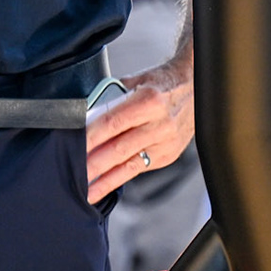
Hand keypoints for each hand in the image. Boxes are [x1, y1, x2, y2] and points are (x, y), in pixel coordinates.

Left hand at [84, 55, 193, 203]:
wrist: (195, 87)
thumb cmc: (162, 81)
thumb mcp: (136, 80)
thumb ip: (113, 98)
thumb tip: (88, 116)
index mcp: (149, 100)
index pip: (114, 122)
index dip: (92, 138)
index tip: (75, 148)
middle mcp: (160, 123)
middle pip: (120, 148)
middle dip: (94, 165)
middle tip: (75, 175)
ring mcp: (166, 142)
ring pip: (130, 165)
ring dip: (106, 179)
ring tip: (88, 190)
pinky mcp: (169, 155)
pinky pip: (140, 168)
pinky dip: (121, 176)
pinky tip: (106, 183)